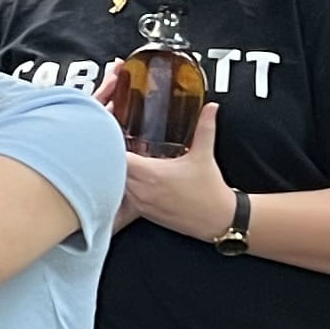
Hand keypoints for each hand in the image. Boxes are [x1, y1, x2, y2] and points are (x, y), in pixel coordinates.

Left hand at [109, 96, 237, 238]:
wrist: (217, 220)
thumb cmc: (210, 191)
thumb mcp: (205, 155)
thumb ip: (205, 128)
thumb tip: (211, 108)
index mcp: (152, 174)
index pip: (119, 157)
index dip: (113, 145)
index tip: (115, 135)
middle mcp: (142, 190)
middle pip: (112, 171)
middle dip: (113, 157)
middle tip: (117, 145)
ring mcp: (141, 203)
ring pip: (116, 186)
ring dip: (117, 173)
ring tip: (124, 160)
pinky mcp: (144, 213)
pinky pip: (125, 198)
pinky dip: (124, 187)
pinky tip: (132, 178)